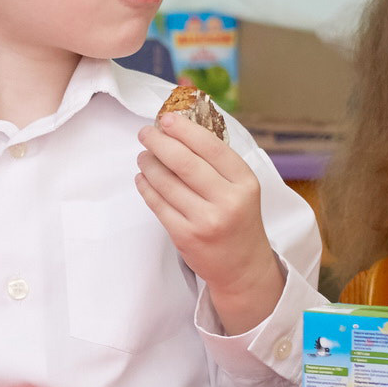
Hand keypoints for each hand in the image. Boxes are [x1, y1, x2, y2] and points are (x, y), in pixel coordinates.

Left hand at [136, 114, 283, 334]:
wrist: (242, 267)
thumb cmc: (238, 220)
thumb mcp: (241, 188)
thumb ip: (218, 162)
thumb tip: (181, 128)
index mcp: (245, 183)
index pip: (211, 147)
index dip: (185, 130)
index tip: (166, 119)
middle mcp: (228, 201)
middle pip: (185, 162)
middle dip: (159, 142)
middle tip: (145, 133)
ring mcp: (206, 220)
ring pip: (166, 183)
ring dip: (148, 164)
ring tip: (143, 156)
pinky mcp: (186, 236)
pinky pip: (158, 205)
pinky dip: (146, 187)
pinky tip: (142, 178)